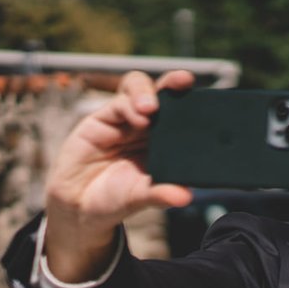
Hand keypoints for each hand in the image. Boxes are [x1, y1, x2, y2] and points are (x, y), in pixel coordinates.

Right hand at [42, 69, 196, 281]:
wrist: (80, 207)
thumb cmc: (115, 199)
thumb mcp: (140, 198)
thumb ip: (161, 194)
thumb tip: (186, 196)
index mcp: (164, 142)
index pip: (182, 115)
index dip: (193, 103)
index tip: (208, 100)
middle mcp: (146, 127)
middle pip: (162, 93)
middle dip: (173, 83)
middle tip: (184, 81)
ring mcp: (124, 120)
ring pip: (137, 89)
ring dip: (147, 92)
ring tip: (151, 108)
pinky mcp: (101, 119)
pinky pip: (117, 104)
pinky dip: (128, 106)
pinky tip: (137, 118)